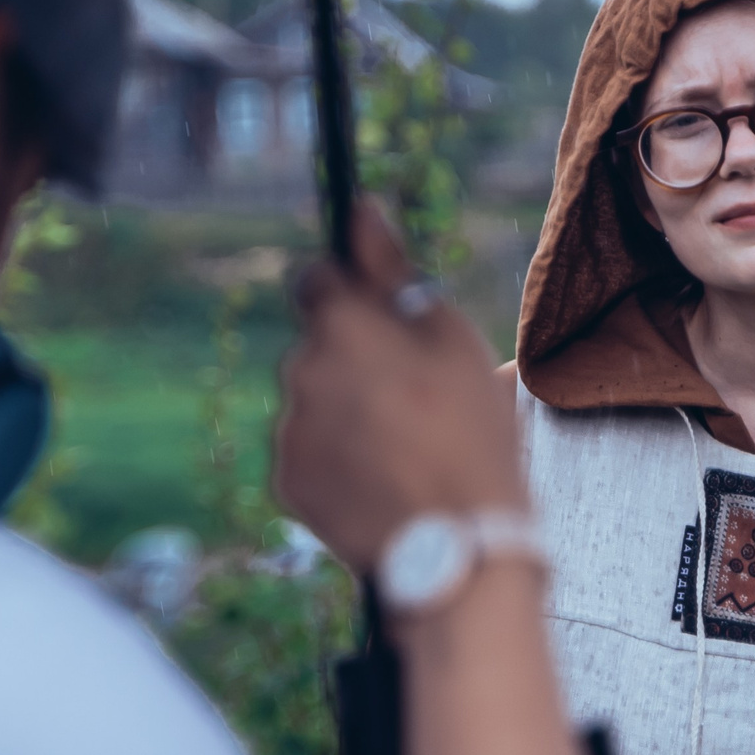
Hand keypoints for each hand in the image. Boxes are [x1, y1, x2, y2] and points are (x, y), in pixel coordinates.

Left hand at [275, 200, 527, 571]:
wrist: (456, 546)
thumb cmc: (468, 435)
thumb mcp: (449, 340)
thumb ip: (392, 269)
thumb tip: (360, 208)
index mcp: (340, 326)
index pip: (318, 279)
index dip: (352, 293)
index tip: (384, 318)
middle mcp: (299, 371)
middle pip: (318, 344)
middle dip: (354, 357)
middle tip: (414, 394)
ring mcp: (288, 430)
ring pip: (313, 399)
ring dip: (346, 409)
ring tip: (405, 444)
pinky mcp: (287, 481)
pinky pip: (308, 452)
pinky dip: (338, 458)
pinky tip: (384, 475)